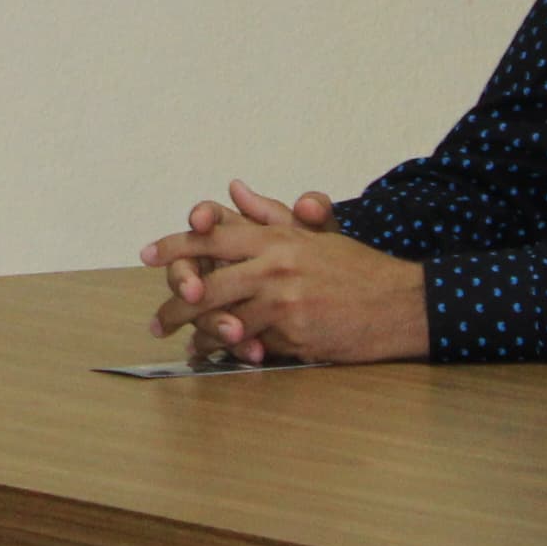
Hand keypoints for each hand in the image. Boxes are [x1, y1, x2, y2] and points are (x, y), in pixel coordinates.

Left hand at [141, 178, 429, 365]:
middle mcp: (275, 266)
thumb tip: (234, 188)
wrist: (399, 303)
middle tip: (157, 320)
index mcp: (276, 238)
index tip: (147, 254)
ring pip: (225, 317)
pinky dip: (233, 351)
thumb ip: (271, 213)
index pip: (213, 235)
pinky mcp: (295, 334)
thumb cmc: (356, 268)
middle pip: (208, 283)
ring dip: (199, 334)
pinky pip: (253, 344)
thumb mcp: (315, 233)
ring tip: (183, 344)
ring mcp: (284, 302)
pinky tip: (219, 356)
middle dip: (176, 303)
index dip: (176, 244)